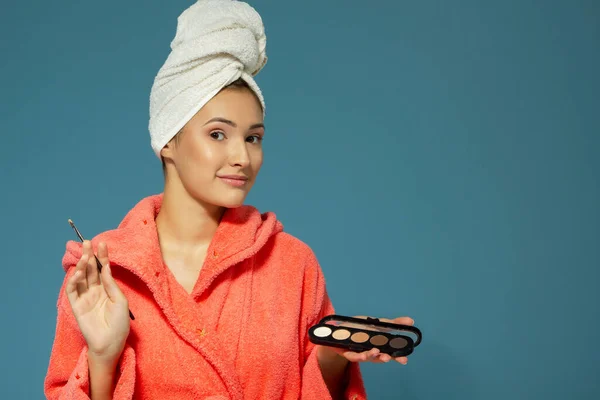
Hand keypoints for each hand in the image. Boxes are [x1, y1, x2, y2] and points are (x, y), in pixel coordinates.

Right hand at [65, 240, 129, 365]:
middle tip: (87, 242)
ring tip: (84, 255)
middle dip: (89, 256)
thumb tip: (104, 268)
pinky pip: (73, 291)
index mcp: (108, 290)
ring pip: (81, 278)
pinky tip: (78, 272)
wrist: (110, 344)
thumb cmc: (119, 325)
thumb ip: (111, 285)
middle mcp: (96, 292)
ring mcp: (86, 298)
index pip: (104, 270)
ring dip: (82, 266)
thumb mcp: (120, 301)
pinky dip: (73, 281)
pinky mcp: (77, 306)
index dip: (103, 257)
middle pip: (91, 270)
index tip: (102, 243)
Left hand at [321, 316, 414, 364]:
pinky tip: (364, 354)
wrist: (339, 329)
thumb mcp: (377, 323)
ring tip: (378, 352)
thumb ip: (394, 323)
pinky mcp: (348, 353)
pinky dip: (360, 356)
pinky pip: (355, 356)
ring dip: (373, 356)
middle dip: (387, 359)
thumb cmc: (360, 328)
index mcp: (379, 345)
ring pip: (368, 357)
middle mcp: (371, 351)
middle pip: (381, 358)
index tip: (405, 359)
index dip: (397, 357)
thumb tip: (411, 320)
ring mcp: (360, 353)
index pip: (390, 353)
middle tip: (393, 359)